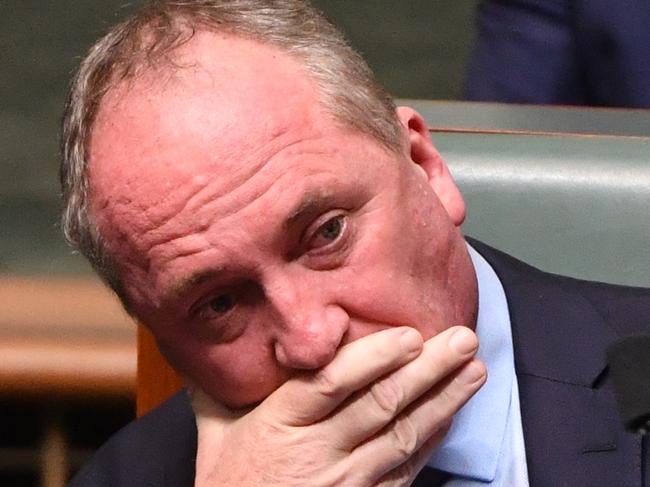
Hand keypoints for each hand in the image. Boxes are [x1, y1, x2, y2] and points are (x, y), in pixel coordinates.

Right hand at [192, 326, 485, 486]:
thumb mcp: (214, 435)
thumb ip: (217, 388)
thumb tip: (209, 343)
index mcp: (279, 424)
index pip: (332, 383)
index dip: (374, 357)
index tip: (408, 335)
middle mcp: (317, 451)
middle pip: (379, 404)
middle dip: (428, 370)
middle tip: (462, 340)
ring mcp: (345, 483)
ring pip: (402, 436)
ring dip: (443, 401)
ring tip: (473, 371)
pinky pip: (405, 470)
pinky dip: (431, 441)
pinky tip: (450, 416)